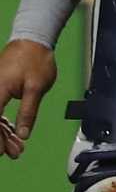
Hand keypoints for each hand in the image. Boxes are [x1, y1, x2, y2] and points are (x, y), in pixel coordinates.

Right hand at [0, 38, 57, 155]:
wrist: (33, 38)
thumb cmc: (36, 60)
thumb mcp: (36, 87)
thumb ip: (28, 112)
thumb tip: (22, 134)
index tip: (3, 152)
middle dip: (1, 140)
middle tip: (16, 153)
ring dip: (3, 133)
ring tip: (17, 147)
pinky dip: (3, 123)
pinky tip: (11, 132)